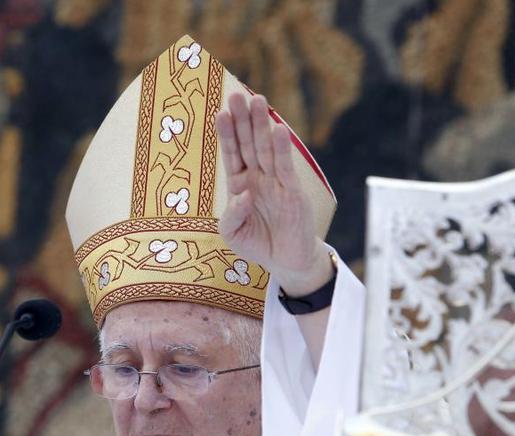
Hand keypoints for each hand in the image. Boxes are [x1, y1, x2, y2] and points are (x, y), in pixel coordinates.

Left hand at [215, 94, 331, 295]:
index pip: (232, 154)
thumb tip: (243, 195)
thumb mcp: (233, 234)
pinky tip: (279, 129)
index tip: (221, 112)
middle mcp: (258, 178)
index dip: (227, 134)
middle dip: (244, 119)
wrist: (286, 262)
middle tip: (237, 94)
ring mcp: (276, 182)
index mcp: (240, 184)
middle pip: (249, 143)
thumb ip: (231, 216)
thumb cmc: (257, 244)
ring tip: (258, 100)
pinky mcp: (293, 192)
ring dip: (263, 125)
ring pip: (267, 149)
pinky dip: (283, 149)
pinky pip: (286, 167)